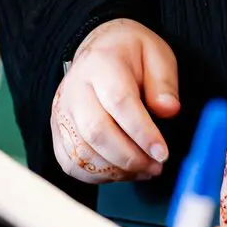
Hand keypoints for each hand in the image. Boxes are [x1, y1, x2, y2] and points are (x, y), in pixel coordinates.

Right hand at [50, 18, 180, 183]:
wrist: (100, 51)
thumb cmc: (130, 55)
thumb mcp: (155, 55)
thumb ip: (164, 83)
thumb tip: (168, 110)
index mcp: (101, 63)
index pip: (119, 102)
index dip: (142, 132)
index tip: (162, 152)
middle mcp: (75, 87)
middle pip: (96, 131)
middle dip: (130, 157)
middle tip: (156, 166)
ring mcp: (62, 111)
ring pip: (82, 152)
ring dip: (116, 170)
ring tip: (143, 169)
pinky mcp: (58, 130)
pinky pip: (71, 163)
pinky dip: (97, 176)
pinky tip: (121, 171)